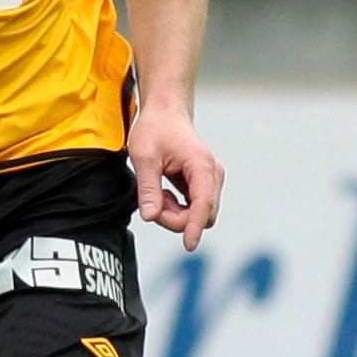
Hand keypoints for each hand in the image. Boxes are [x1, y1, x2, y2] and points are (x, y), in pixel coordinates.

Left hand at [128, 102, 222, 252]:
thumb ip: (148, 188)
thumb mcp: (143, 156)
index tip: (189, 244)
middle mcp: (212, 174)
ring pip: (199, 214)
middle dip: (177, 218)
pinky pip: (195, 208)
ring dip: (176, 214)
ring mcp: (211, 180)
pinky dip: (178, 208)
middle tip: (152, 202)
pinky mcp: (204, 184)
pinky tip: (164, 194)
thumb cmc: (155, 129)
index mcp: (201, 166)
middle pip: (203, 214)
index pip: (203, 204)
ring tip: (157, 194)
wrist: (165, 112)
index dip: (195, 226)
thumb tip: (150, 216)